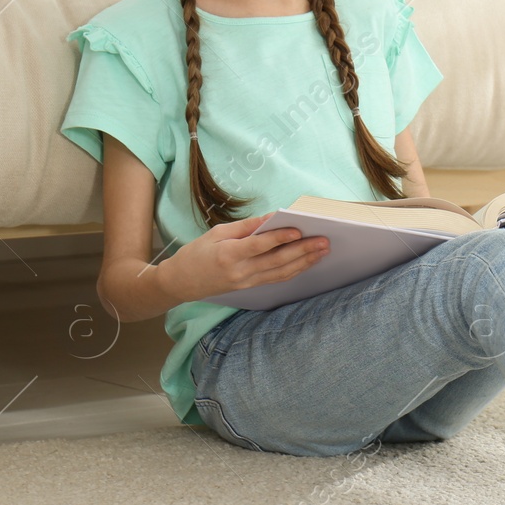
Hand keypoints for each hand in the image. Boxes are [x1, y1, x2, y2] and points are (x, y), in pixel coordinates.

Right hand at [157, 214, 329, 302]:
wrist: (180, 283)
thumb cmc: (197, 253)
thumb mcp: (217, 233)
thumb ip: (246, 227)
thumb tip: (272, 217)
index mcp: (228, 254)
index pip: (259, 246)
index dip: (279, 238)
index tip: (298, 229)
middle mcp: (240, 271)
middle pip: (277, 261)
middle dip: (303, 250)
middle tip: (324, 240)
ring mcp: (246, 282)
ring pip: (281, 272)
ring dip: (305, 261)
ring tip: (322, 250)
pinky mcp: (250, 287)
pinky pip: (276, 278)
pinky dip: (294, 269)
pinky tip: (308, 261)